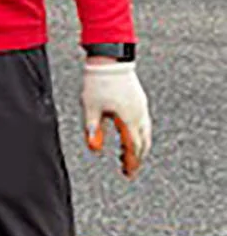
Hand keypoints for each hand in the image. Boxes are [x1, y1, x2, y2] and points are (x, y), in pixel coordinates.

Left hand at [82, 59, 150, 176]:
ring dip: (137, 146)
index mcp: (129, 119)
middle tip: (127, 168)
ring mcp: (142, 107)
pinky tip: (128, 137)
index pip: (134, 147)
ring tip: (126, 156)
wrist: (110, 61)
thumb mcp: (91, 109)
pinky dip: (138, 135)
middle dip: (136, 157)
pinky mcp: (139, 101)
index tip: (127, 173)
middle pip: (143, 142)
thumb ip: (92, 129)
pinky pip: (143, 124)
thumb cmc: (98, 83)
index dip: (132, 162)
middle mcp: (140, 114)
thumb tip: (94, 148)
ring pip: (145, 133)